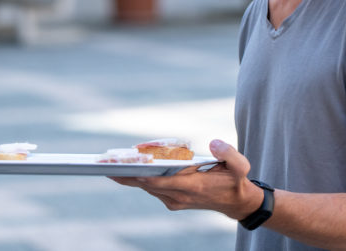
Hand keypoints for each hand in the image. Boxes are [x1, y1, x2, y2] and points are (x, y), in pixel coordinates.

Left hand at [110, 139, 264, 219]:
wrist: (237, 203)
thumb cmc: (236, 181)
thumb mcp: (241, 166)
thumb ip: (229, 154)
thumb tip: (214, 142)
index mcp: (193, 187)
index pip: (160, 182)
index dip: (141, 174)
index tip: (124, 167)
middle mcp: (179, 196)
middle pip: (147, 184)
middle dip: (126, 174)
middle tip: (104, 163)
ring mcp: (174, 200)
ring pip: (146, 187)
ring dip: (129, 176)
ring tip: (109, 163)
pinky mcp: (172, 199)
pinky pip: (151, 188)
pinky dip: (138, 178)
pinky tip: (124, 168)